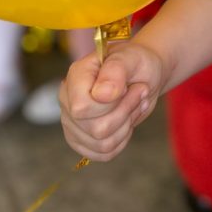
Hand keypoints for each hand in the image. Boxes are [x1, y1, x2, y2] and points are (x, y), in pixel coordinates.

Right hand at [59, 43, 162, 161]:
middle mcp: (68, 101)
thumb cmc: (136, 62)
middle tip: (140, 92)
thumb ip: (115, 71)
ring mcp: (72, 123)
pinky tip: (128, 120)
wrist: (143, 75)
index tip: (130, 87)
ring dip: (127, 125)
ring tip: (135, 104)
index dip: (113, 104)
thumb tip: (101, 95)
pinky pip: (104, 154)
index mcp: (76, 77)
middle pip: (96, 129)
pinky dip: (123, 139)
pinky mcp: (83, 141)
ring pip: (102, 144)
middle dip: (126, 112)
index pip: (82, 109)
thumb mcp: (132, 58)